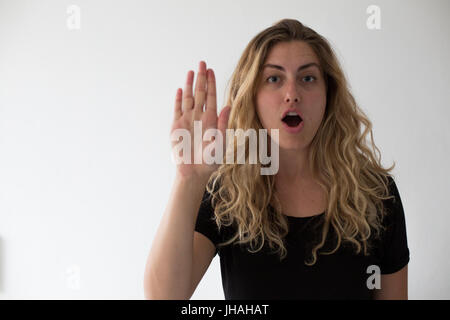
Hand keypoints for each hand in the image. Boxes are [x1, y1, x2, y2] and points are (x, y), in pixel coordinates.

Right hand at [170, 61, 230, 180]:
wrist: (195, 172)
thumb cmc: (210, 160)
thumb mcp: (220, 142)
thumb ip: (223, 124)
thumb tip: (228, 106)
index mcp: (211, 119)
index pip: (211, 97)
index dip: (211, 83)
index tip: (211, 70)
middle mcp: (199, 117)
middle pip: (199, 93)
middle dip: (201, 78)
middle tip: (202, 63)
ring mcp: (187, 120)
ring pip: (188, 98)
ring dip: (189, 85)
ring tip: (191, 71)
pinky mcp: (176, 127)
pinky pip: (177, 109)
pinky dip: (178, 99)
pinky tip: (180, 89)